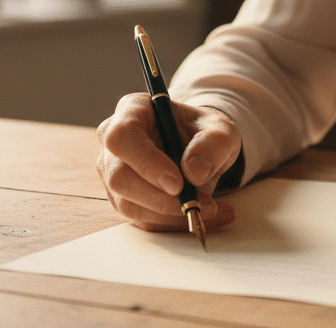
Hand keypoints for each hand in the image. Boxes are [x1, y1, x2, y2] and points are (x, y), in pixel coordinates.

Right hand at [96, 92, 242, 232]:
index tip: (177, 184)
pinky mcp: (124, 199)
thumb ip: (213, 144)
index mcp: (133, 110)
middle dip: (159, 198)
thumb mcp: (221, 130)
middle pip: (119, 177)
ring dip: (171, 215)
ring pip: (128, 204)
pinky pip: (143, 220)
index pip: (123, 136)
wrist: (200, 150)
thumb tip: (194, 172)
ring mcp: (114, 173)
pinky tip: (206, 217)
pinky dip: (175, 224)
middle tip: (197, 203)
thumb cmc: (203, 133)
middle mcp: (114, 142)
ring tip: (211, 208)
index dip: (146, 163)